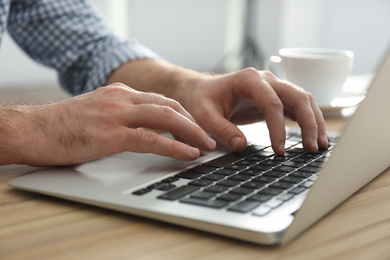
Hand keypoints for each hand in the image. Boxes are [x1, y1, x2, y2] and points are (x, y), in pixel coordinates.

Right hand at [3, 83, 215, 165]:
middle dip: (193, 122)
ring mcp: (117, 114)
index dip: (183, 114)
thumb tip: (143, 131)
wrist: (33, 129)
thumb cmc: (63, 126)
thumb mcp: (98, 113)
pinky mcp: (111, 134)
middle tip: (209, 136)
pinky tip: (187, 153)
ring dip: (191, 132)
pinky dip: (174, 146)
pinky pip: (151, 139)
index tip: (195, 126)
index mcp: (120, 93)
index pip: (161, 100)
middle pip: (169, 106)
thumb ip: (121, 116)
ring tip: (206, 146)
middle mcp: (122, 98)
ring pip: (166, 118)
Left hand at [179, 68, 328, 153]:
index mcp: (249, 80)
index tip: (279, 150)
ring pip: (303, 100)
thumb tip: (242, 146)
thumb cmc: (201, 100)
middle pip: (297, 96)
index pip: (272, 103)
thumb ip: (221, 129)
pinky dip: (308, 121)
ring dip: (315, 121)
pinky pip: (297, 107)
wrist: (200, 91)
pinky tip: (314, 137)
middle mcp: (266, 80)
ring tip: (321, 145)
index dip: (278, 127)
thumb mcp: (203, 115)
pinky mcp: (275, 98)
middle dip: (309, 122)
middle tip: (313, 148)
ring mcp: (273, 88)